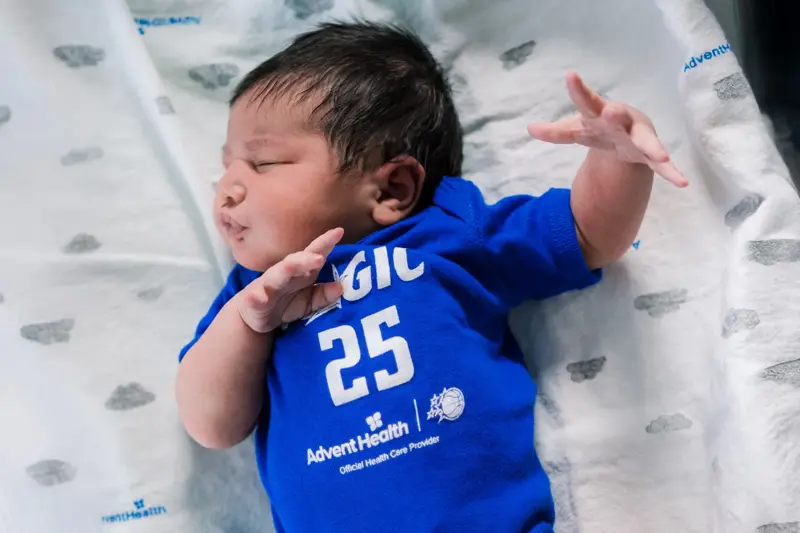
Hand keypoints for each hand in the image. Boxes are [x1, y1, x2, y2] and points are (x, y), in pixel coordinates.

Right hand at [236, 228, 343, 332]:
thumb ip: (324, 295)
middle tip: (320, 258)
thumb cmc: (285, 303)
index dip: (325, 243)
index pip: (314, 254)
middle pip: (295, 261)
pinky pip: (254, 298)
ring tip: (292, 266)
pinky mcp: (253, 300)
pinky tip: (256, 297)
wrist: (255, 315)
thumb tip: (340, 287)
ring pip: (275, 275)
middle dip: (306, 258)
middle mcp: (284, 273)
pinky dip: (254, 297)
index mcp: (300, 272)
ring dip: (284, 269)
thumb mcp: (308, 302)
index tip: (339, 231)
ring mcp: (267, 285)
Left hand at [527, 72, 687, 187]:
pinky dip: (672, 172)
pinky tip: (682, 182)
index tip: (570, 76)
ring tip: (662, 155)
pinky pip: (661, 166)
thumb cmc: (600, 128)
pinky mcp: (650, 155)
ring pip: (646, 142)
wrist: (628, 134)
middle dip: (614, 116)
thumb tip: (530, 129)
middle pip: (617, 119)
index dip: (578, 91)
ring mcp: (638, 138)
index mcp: (601, 114)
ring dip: (653, 147)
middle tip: (611, 111)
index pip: (586, 103)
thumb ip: (555, 132)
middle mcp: (621, 123)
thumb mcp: (576, 130)